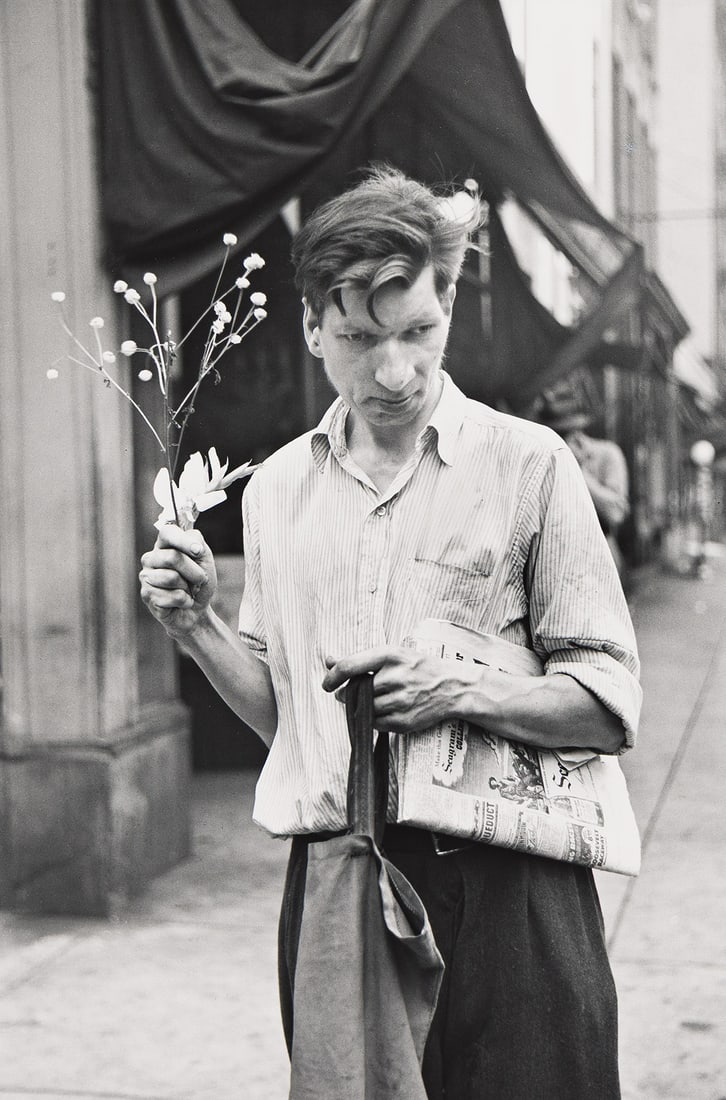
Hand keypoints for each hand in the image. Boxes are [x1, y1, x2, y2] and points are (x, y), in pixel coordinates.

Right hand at [139, 524, 217, 638]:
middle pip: (172, 557)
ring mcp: (146, 576)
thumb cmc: (199, 583)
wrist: (197, 611)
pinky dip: (184, 601)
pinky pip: (172, 596)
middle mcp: (151, 558)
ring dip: (189, 588)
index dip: (183, 541)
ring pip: (171, 578)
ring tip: (187, 591)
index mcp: (164, 545)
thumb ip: (199, 544)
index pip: (167, 532)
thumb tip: (194, 544)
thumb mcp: (205, 560)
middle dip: (194, 572)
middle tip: (199, 580)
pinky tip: (180, 602)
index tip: (198, 552)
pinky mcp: (146, 595)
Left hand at [322, 646, 477, 733]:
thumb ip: (359, 660)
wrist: (454, 687)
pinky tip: (385, 710)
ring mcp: (400, 701)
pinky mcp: (404, 721)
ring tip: (373, 701)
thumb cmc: (419, 667)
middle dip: (348, 695)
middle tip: (354, 693)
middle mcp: (395, 677)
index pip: (349, 666)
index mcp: (390, 655)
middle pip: (355, 692)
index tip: (326, 684)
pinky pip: (376, 724)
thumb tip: (328, 660)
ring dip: (361, 709)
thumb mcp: (393, 655)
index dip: (331, 676)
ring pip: (364, 710)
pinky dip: (374, 720)